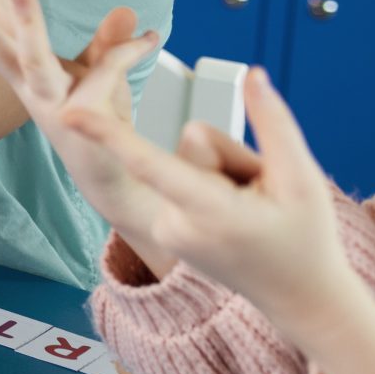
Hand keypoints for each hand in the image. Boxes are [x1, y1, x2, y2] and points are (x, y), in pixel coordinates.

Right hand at [0, 0, 170, 264]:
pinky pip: (102, 77)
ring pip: (32, 59)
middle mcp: (29, 87)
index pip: (0, 24)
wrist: (117, 181)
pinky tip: (147, 37)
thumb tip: (124, 10)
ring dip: (27, 22)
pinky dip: (124, 55)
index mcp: (26, 73)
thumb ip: (108, 45)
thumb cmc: (102, 128)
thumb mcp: (102, 79)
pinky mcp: (78, 121)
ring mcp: (50, 105)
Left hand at [66, 66, 354, 331]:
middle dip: (227, 157)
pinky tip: (234, 218)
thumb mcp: (302, 180)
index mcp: (207, 210)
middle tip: (260, 195)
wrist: (301, 298)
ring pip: (186, 165)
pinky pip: (180, 182)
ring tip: (249, 211)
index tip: (69, 113)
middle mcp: (174, 222)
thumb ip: (274, 123)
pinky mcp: (163, 230)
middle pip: (190, 149)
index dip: (107, 136)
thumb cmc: (306, 241)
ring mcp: (165, 230)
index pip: (147, 162)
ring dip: (221, 176)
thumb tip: (252, 75)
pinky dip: (210, 191)